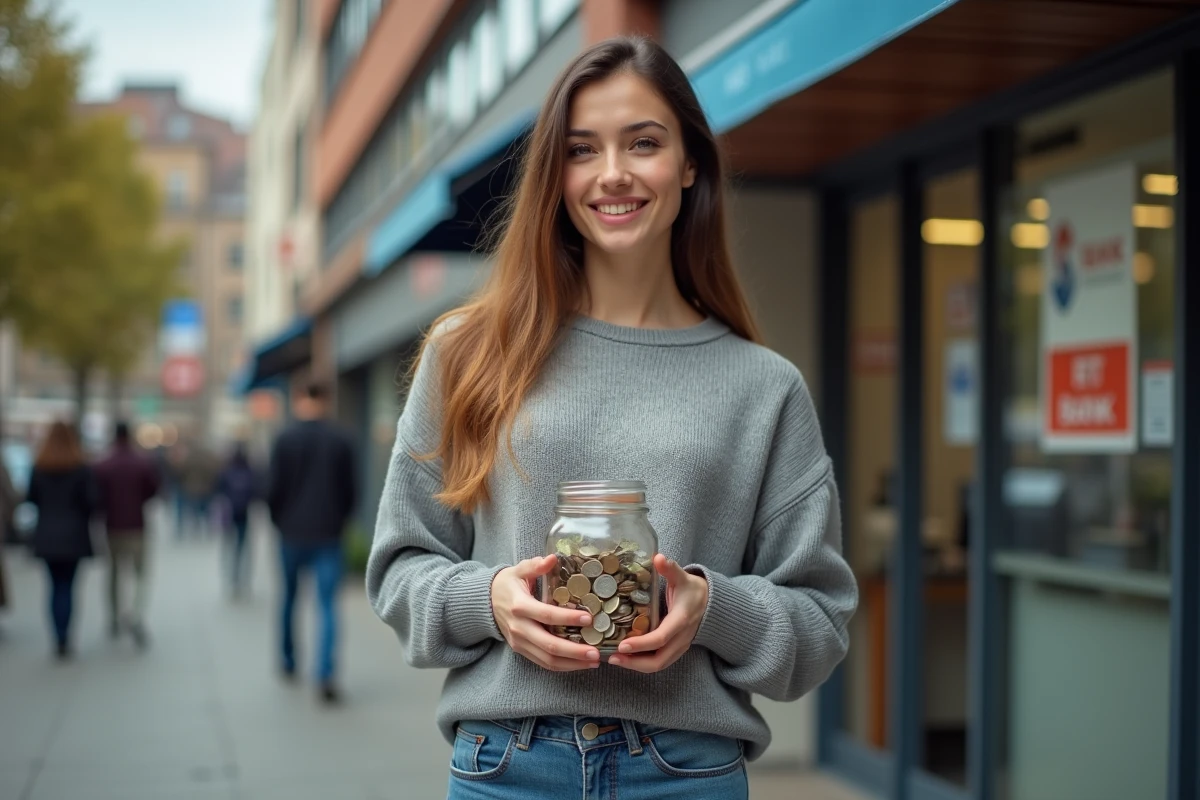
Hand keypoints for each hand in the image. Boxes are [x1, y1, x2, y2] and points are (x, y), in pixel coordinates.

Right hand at [491, 555, 600, 671]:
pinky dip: (562, 666)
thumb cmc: (507, 584)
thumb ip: (535, 566)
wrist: (485, 602)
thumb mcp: (518, 570)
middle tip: (596, 653)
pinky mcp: (521, 650)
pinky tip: (579, 663)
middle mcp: (519, 628)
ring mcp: (519, 642)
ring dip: (571, 663)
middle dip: (574, 651)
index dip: (568, 618)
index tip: (589, 619)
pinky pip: (543, 663)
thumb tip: (552, 558)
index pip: (546, 615)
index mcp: (519, 606)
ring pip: (547, 660)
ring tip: (593, 661)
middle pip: (548, 645)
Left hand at [608, 554, 707, 672]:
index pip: (660, 638)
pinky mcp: (676, 649)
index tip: (621, 645)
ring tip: (615, 659)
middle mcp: (681, 638)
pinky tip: (628, 657)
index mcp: (681, 620)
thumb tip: (658, 557)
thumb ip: (670, 569)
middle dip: (634, 663)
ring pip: (659, 664)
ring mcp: (680, 646)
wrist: (712, 603)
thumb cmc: (693, 590)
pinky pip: (660, 662)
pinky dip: (643, 663)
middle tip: (612, 657)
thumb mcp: (683, 577)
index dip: (641, 644)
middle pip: (658, 660)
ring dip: (637, 665)